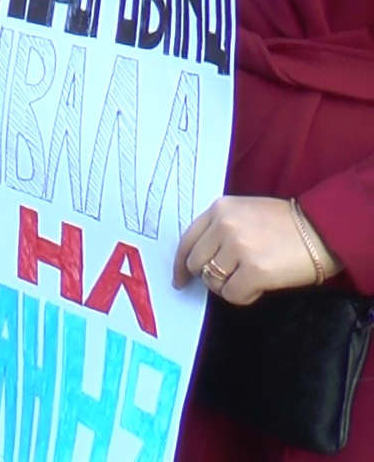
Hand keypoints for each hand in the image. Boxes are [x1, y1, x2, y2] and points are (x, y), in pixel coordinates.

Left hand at [174, 196, 342, 304]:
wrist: (325, 230)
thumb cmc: (288, 224)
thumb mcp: (246, 212)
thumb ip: (220, 228)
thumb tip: (201, 257)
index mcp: (220, 209)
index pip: (186, 240)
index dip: (180, 264)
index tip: (179, 278)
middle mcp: (224, 225)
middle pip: (196, 263)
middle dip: (208, 276)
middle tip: (228, 279)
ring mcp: (239, 248)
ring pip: (212, 281)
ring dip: (228, 286)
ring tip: (249, 278)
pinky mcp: (255, 270)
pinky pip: (232, 294)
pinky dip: (243, 296)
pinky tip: (258, 287)